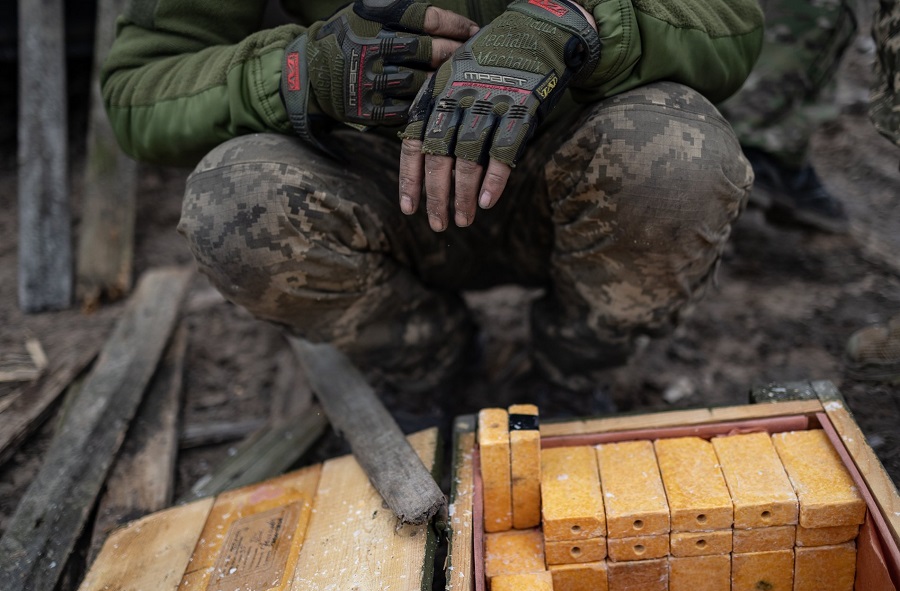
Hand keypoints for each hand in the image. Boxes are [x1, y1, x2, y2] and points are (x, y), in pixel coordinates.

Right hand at [281, 0, 477, 146]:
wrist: (309, 72)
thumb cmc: (350, 36)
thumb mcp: (369, 11)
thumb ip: (405, 14)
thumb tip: (455, 24)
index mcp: (374, 17)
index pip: (427, 18)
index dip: (455, 26)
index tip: (474, 32)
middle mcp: (371, 47)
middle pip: (428, 51)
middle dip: (455, 54)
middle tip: (472, 59)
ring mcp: (369, 81)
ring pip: (421, 82)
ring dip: (443, 82)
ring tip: (458, 81)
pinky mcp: (367, 109)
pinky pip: (407, 109)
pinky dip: (424, 105)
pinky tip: (437, 100)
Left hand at [398, 0, 599, 230]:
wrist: (538, 29)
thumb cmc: (494, 63)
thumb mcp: (457, 78)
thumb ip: (443, 116)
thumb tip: (431, 165)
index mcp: (438, 92)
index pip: (414, 141)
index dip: (410, 178)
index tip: (409, 208)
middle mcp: (458, 96)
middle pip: (438, 155)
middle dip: (436, 195)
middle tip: (438, 224)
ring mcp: (489, 100)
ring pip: (468, 157)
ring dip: (464, 194)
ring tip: (463, 219)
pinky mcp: (520, 105)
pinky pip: (503, 149)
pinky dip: (495, 178)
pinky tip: (488, 202)